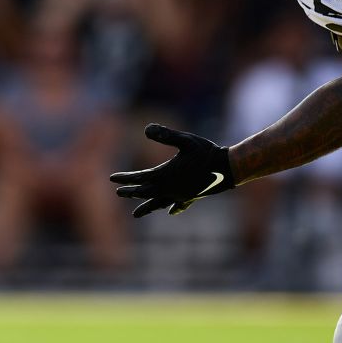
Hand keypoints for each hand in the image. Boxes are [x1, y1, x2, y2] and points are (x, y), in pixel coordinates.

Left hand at [110, 123, 233, 216]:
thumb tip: (144, 129)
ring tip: (135, 214)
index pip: (139, 178)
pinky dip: (172, 207)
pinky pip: (178, 204)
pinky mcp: (191, 197)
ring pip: (158, 203)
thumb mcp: (186, 140)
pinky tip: (171, 211)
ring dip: (146, 206)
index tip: (112, 178)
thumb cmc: (207, 152)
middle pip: (145, 192)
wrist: (228, 169)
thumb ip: (166, 135)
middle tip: (118, 193)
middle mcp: (170, 188)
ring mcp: (180, 195)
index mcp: (165, 175)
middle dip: (131, 192)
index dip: (125, 178)